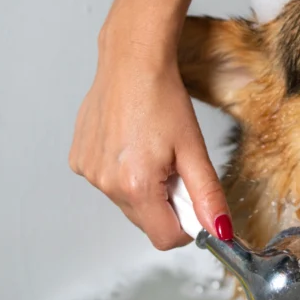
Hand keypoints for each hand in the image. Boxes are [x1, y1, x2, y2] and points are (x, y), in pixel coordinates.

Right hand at [69, 32, 231, 249]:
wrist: (131, 61)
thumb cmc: (163, 98)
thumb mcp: (194, 149)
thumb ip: (208, 196)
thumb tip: (220, 230)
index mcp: (137, 186)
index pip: (165, 238)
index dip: (186, 226)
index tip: (191, 200)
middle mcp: (106, 184)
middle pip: (145, 221)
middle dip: (165, 202)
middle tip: (174, 166)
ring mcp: (88, 172)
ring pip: (126, 201)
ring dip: (143, 186)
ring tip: (150, 149)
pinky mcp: (79, 159)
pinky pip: (107, 181)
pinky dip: (122, 171)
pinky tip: (130, 142)